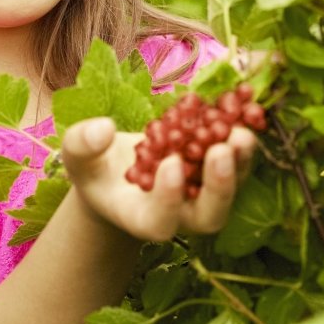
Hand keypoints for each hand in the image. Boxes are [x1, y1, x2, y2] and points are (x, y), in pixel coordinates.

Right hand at [60, 116, 257, 242]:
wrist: (119, 168)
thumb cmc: (95, 168)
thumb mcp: (77, 156)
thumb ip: (82, 145)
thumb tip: (103, 129)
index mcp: (141, 218)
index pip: (160, 221)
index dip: (169, 198)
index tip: (170, 164)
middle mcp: (181, 214)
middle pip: (210, 216)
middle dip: (220, 185)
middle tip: (222, 150)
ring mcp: (204, 194)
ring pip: (233, 187)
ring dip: (241, 159)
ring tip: (242, 127)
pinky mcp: (219, 169)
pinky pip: (238, 157)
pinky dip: (244, 130)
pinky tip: (246, 102)